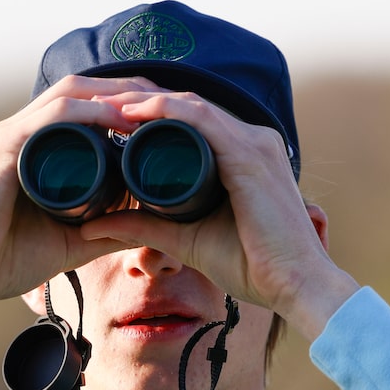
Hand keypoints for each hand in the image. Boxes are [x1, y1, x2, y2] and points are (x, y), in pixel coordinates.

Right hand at [0, 76, 167, 369]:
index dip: (131, 102)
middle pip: (87, 90)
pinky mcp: (5, 147)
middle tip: (173, 103)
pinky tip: (119, 117)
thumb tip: (151, 227)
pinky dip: (89, 112)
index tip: (171, 115)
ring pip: (72, 94)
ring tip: (156, 106)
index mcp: (41, 146)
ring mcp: (14, 134)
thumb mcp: (75, 240)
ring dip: (117, 94)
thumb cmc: (9, 258)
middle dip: (132, 90)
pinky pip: (52, 117)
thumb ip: (109, 230)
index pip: (91, 106)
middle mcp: (27, 130)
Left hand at [79, 90, 358, 339]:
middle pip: (188, 108)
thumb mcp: (184, 239)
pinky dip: (165, 112)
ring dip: (145, 102)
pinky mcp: (252, 157)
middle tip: (98, 107)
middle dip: (140, 102)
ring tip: (106, 107)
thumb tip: (93, 227)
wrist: (296, 287)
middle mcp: (253, 141)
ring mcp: (255, 145)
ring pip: (191, 107)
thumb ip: (144, 228)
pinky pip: (203, 121)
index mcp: (244, 155)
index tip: (106, 120)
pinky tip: (133, 112)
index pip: (190, 121)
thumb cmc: (252, 265)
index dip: (148, 115)